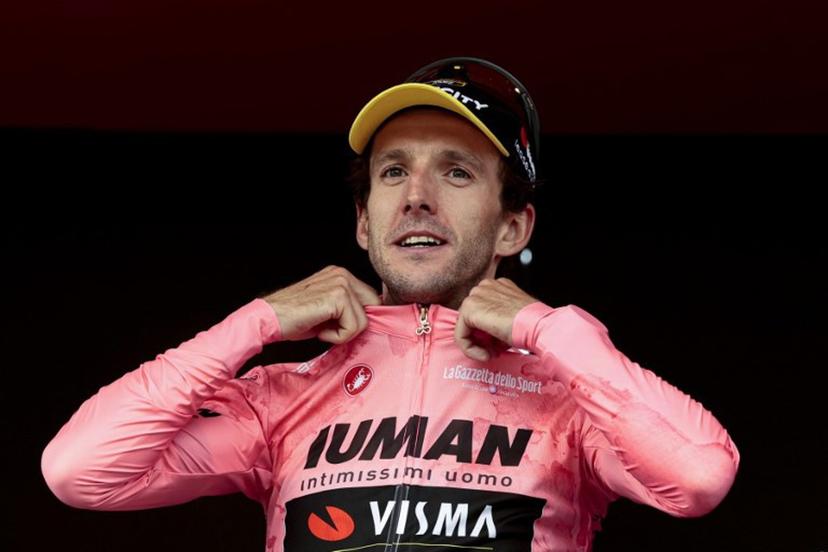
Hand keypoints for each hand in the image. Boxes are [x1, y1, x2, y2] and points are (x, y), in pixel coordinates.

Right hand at [261, 266, 381, 343]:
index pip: (371, 298)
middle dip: (355, 324)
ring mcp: (340, 283)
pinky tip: (320, 331)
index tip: (342, 327)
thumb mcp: (328, 310)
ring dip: (344, 333)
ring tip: (322, 329)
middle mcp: (342, 274)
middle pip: (374, 306)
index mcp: (340, 275)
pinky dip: (338, 336)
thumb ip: (348, 309)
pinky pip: (353, 327)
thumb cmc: (294, 318)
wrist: (268, 320)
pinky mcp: (337, 297)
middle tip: (332, 329)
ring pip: (364, 320)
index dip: (361, 318)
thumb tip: (370, 321)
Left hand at [454, 278, 537, 361]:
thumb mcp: (513, 319)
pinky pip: (461, 335)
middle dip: (482, 338)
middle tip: (495, 351)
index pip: (482, 311)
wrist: (538, 325)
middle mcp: (485, 286)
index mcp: (497, 286)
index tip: (497, 345)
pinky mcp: (469, 309)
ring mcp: (476, 295)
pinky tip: (486, 354)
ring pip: (465, 327)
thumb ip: (498, 322)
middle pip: (472, 318)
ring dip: (478, 344)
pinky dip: (470, 349)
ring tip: (493, 353)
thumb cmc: (532, 324)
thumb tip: (490, 338)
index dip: (488, 333)